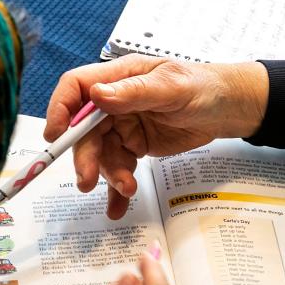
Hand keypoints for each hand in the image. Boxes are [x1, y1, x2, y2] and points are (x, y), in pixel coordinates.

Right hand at [45, 55, 268, 218]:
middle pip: (84, 130)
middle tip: (86, 181)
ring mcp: (123, 126)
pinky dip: (117, 189)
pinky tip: (117, 207)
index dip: (60, 109)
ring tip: (127, 188)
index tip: (56, 135)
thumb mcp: (173, 87)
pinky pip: (119, 168)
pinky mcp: (135, 146)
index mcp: (119, 77)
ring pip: (101, 154)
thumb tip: (98, 96)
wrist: (228, 109)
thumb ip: (136, 92)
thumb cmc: (204, 87)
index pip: (76, 88)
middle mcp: (115, 102)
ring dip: (108, 174)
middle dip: (84, 156)